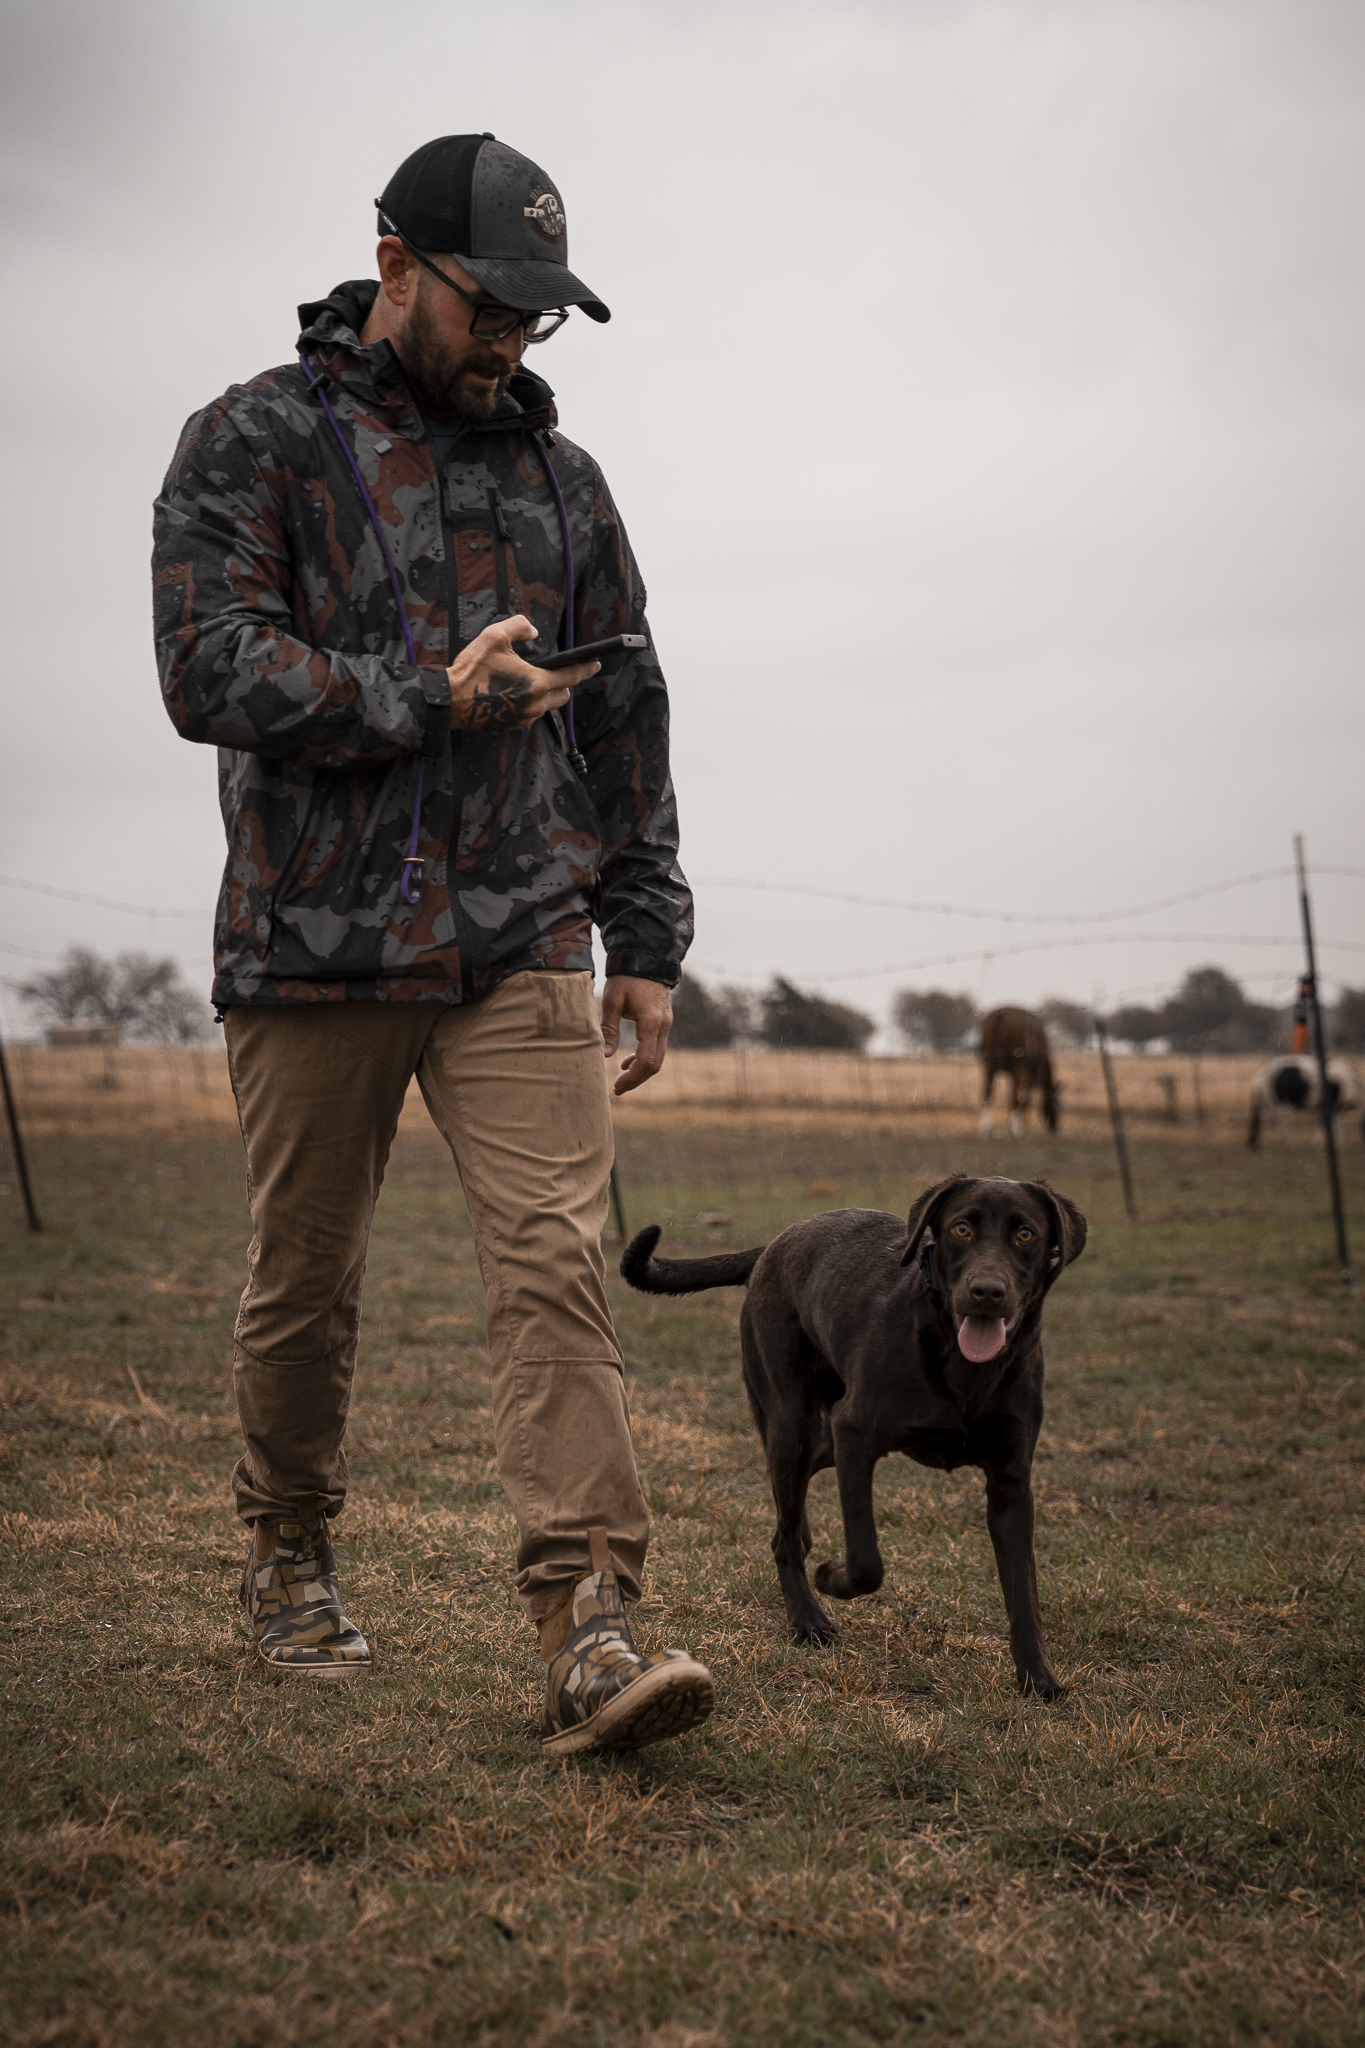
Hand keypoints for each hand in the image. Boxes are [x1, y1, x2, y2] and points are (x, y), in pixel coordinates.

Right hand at [447, 615, 599, 731]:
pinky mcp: (512, 724)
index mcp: (536, 683)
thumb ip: (519, 627)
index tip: (596, 664)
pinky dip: (530, 702)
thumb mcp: (494, 636)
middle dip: (563, 683)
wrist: (450, 700)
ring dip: (545, 693)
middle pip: (563, 695)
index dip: (586, 668)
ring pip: (547, 705)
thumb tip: (533, 631)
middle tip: (553, 671)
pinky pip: (530, 712)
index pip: (571, 676)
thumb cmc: (472, 669)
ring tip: (529, 679)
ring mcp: (524, 717)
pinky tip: (514, 691)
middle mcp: (535, 704)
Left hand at [601, 976, 672, 1095]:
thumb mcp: (612, 1000)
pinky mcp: (663, 1022)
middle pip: (655, 1063)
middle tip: (618, 1089)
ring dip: (641, 1071)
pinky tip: (627, 1062)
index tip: (617, 1087)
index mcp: (651, 1022)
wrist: (646, 957)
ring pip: (658, 1057)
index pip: (646, 1060)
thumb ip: (608, 1029)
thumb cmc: (626, 977)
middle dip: (637, 1079)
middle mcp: (663, 1025)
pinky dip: (644, 1058)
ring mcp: (666, 1024)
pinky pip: (657, 1047)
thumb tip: (603, 1055)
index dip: (632, 1077)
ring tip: (621, 1079)